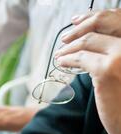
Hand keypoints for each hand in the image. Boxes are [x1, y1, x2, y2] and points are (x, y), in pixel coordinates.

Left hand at [55, 9, 120, 133]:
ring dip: (69, 47)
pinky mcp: (107, 69)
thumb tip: (89, 41)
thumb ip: (111, 53)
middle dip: (78, 33)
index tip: (78, 25)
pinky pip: (81, 57)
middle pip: (100, 28)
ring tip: (60, 55)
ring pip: (88, 41)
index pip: (115, 22)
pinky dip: (68, 58)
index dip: (92, 21)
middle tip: (64, 42)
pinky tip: (62, 62)